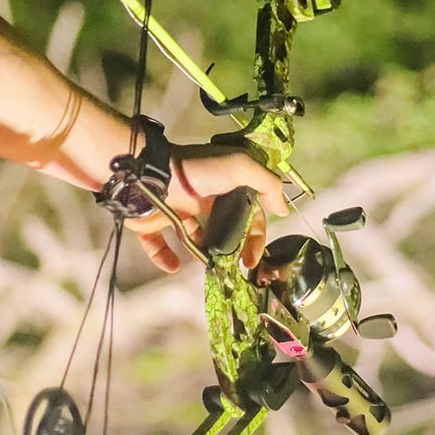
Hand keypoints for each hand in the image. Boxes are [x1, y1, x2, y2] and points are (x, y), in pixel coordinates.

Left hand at [126, 144, 288, 273]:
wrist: (151, 172)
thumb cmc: (198, 171)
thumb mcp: (241, 166)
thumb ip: (267, 184)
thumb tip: (283, 210)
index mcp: (222, 185)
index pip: (247, 212)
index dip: (255, 235)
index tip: (254, 258)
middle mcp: (200, 198)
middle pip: (221, 228)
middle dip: (232, 249)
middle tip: (236, 268)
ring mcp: (175, 210)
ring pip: (192, 238)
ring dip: (201, 254)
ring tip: (209, 266)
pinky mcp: (152, 222)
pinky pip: (157, 244)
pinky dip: (164, 257)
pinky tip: (174, 266)